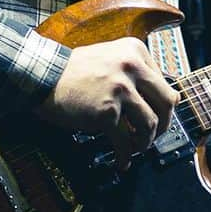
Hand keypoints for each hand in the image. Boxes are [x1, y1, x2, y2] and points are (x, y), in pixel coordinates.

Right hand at [34, 38, 178, 169]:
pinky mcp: (107, 112)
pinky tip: (122, 161)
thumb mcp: (111, 58)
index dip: (163, 106)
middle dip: (165, 125)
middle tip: (155, 135)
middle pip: (167, 102)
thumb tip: (157, 101)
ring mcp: (120, 89)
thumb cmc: (74, 71)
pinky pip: (124, 140)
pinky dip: (125, 155)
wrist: (43, 76)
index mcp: (135, 50)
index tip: (159, 117)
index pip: (165, 83)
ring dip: (145, 141)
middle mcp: (132, 67)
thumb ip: (134, 72)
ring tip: (136, 147)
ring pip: (151, 123)